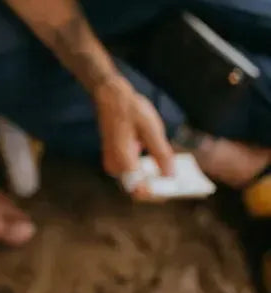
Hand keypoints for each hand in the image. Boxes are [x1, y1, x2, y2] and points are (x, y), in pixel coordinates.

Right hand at [93, 77, 174, 193]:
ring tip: (173, 175)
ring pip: (135, 182)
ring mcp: (114, 165)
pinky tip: (161, 167)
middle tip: (180, 184)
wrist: (111, 98)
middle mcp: (115, 166)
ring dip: (153, 181)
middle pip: (137, 188)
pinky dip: (147, 173)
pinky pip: (132, 174)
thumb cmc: (131, 110)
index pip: (139, 190)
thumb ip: (161, 154)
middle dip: (158, 188)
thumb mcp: (151, 128)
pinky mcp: (116, 161)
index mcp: (123, 160)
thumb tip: (171, 176)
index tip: (175, 190)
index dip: (157, 194)